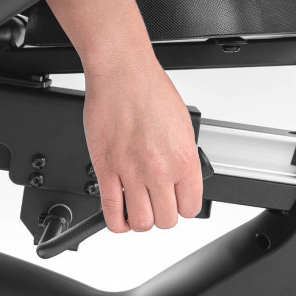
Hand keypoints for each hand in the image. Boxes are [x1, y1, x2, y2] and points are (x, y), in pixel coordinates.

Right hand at [83, 55, 203, 232]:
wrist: (122, 73)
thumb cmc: (151, 90)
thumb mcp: (183, 126)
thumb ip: (183, 158)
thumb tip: (181, 179)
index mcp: (183, 159)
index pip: (190, 208)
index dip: (181, 206)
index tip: (175, 200)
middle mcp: (159, 170)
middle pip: (166, 220)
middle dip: (161, 214)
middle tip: (156, 202)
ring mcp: (130, 172)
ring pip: (140, 222)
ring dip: (140, 220)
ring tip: (137, 207)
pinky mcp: (105, 168)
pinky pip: (110, 211)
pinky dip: (116, 221)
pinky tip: (118, 215)